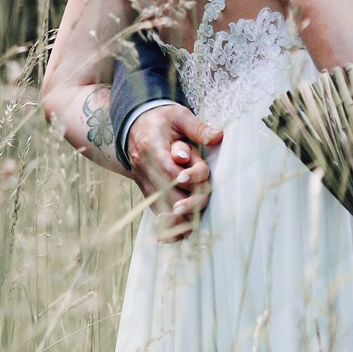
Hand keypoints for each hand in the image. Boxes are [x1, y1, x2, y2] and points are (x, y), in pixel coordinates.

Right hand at [125, 104, 222, 241]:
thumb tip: (218, 137)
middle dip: (184, 200)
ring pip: (159, 204)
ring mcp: (144, 180)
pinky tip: (177, 236)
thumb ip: (197, 128)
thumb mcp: (178, 115)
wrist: (133, 125)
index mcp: (152, 146)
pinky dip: (166, 224)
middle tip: (200, 202)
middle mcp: (145, 167)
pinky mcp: (146, 190)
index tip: (191, 179)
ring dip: (177, 216)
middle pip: (165, 191)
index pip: (168, 168)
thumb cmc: (161, 119)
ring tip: (192, 224)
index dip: (182, 177)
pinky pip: (155, 210)